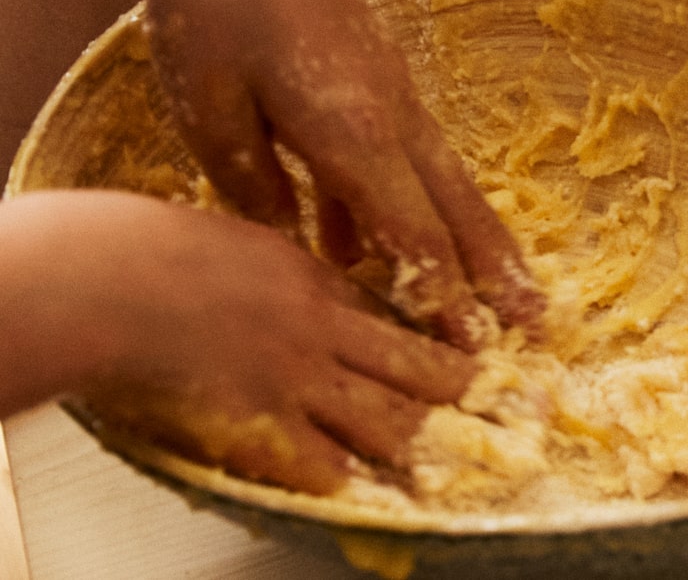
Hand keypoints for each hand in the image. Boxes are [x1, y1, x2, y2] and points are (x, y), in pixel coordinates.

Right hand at [13, 192, 472, 493]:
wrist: (112, 280)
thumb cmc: (153, 253)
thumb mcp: (239, 242)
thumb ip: (273, 265)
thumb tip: (279, 270)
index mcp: (319, 282)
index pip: (399, 316)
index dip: (447, 339)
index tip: (485, 356)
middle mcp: (326, 331)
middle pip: (419, 365)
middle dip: (472, 390)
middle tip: (522, 407)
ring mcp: (298, 381)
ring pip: (389, 417)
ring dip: (436, 443)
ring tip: (482, 458)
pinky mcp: (260, 426)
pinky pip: (323, 465)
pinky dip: (361, 485)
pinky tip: (390, 499)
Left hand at [131, 0, 540, 347]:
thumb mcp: (206, 107)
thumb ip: (253, 185)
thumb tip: (294, 242)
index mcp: (352, 126)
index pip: (411, 230)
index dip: (441, 293)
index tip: (473, 346)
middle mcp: (388, 108)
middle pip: (453, 204)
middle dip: (493, 270)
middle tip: (536, 324)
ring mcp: (386, 82)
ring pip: (440, 176)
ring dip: (472, 236)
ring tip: (504, 288)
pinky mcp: (370, 66)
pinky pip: (406, 150)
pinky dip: (414, 200)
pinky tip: (372, 239)